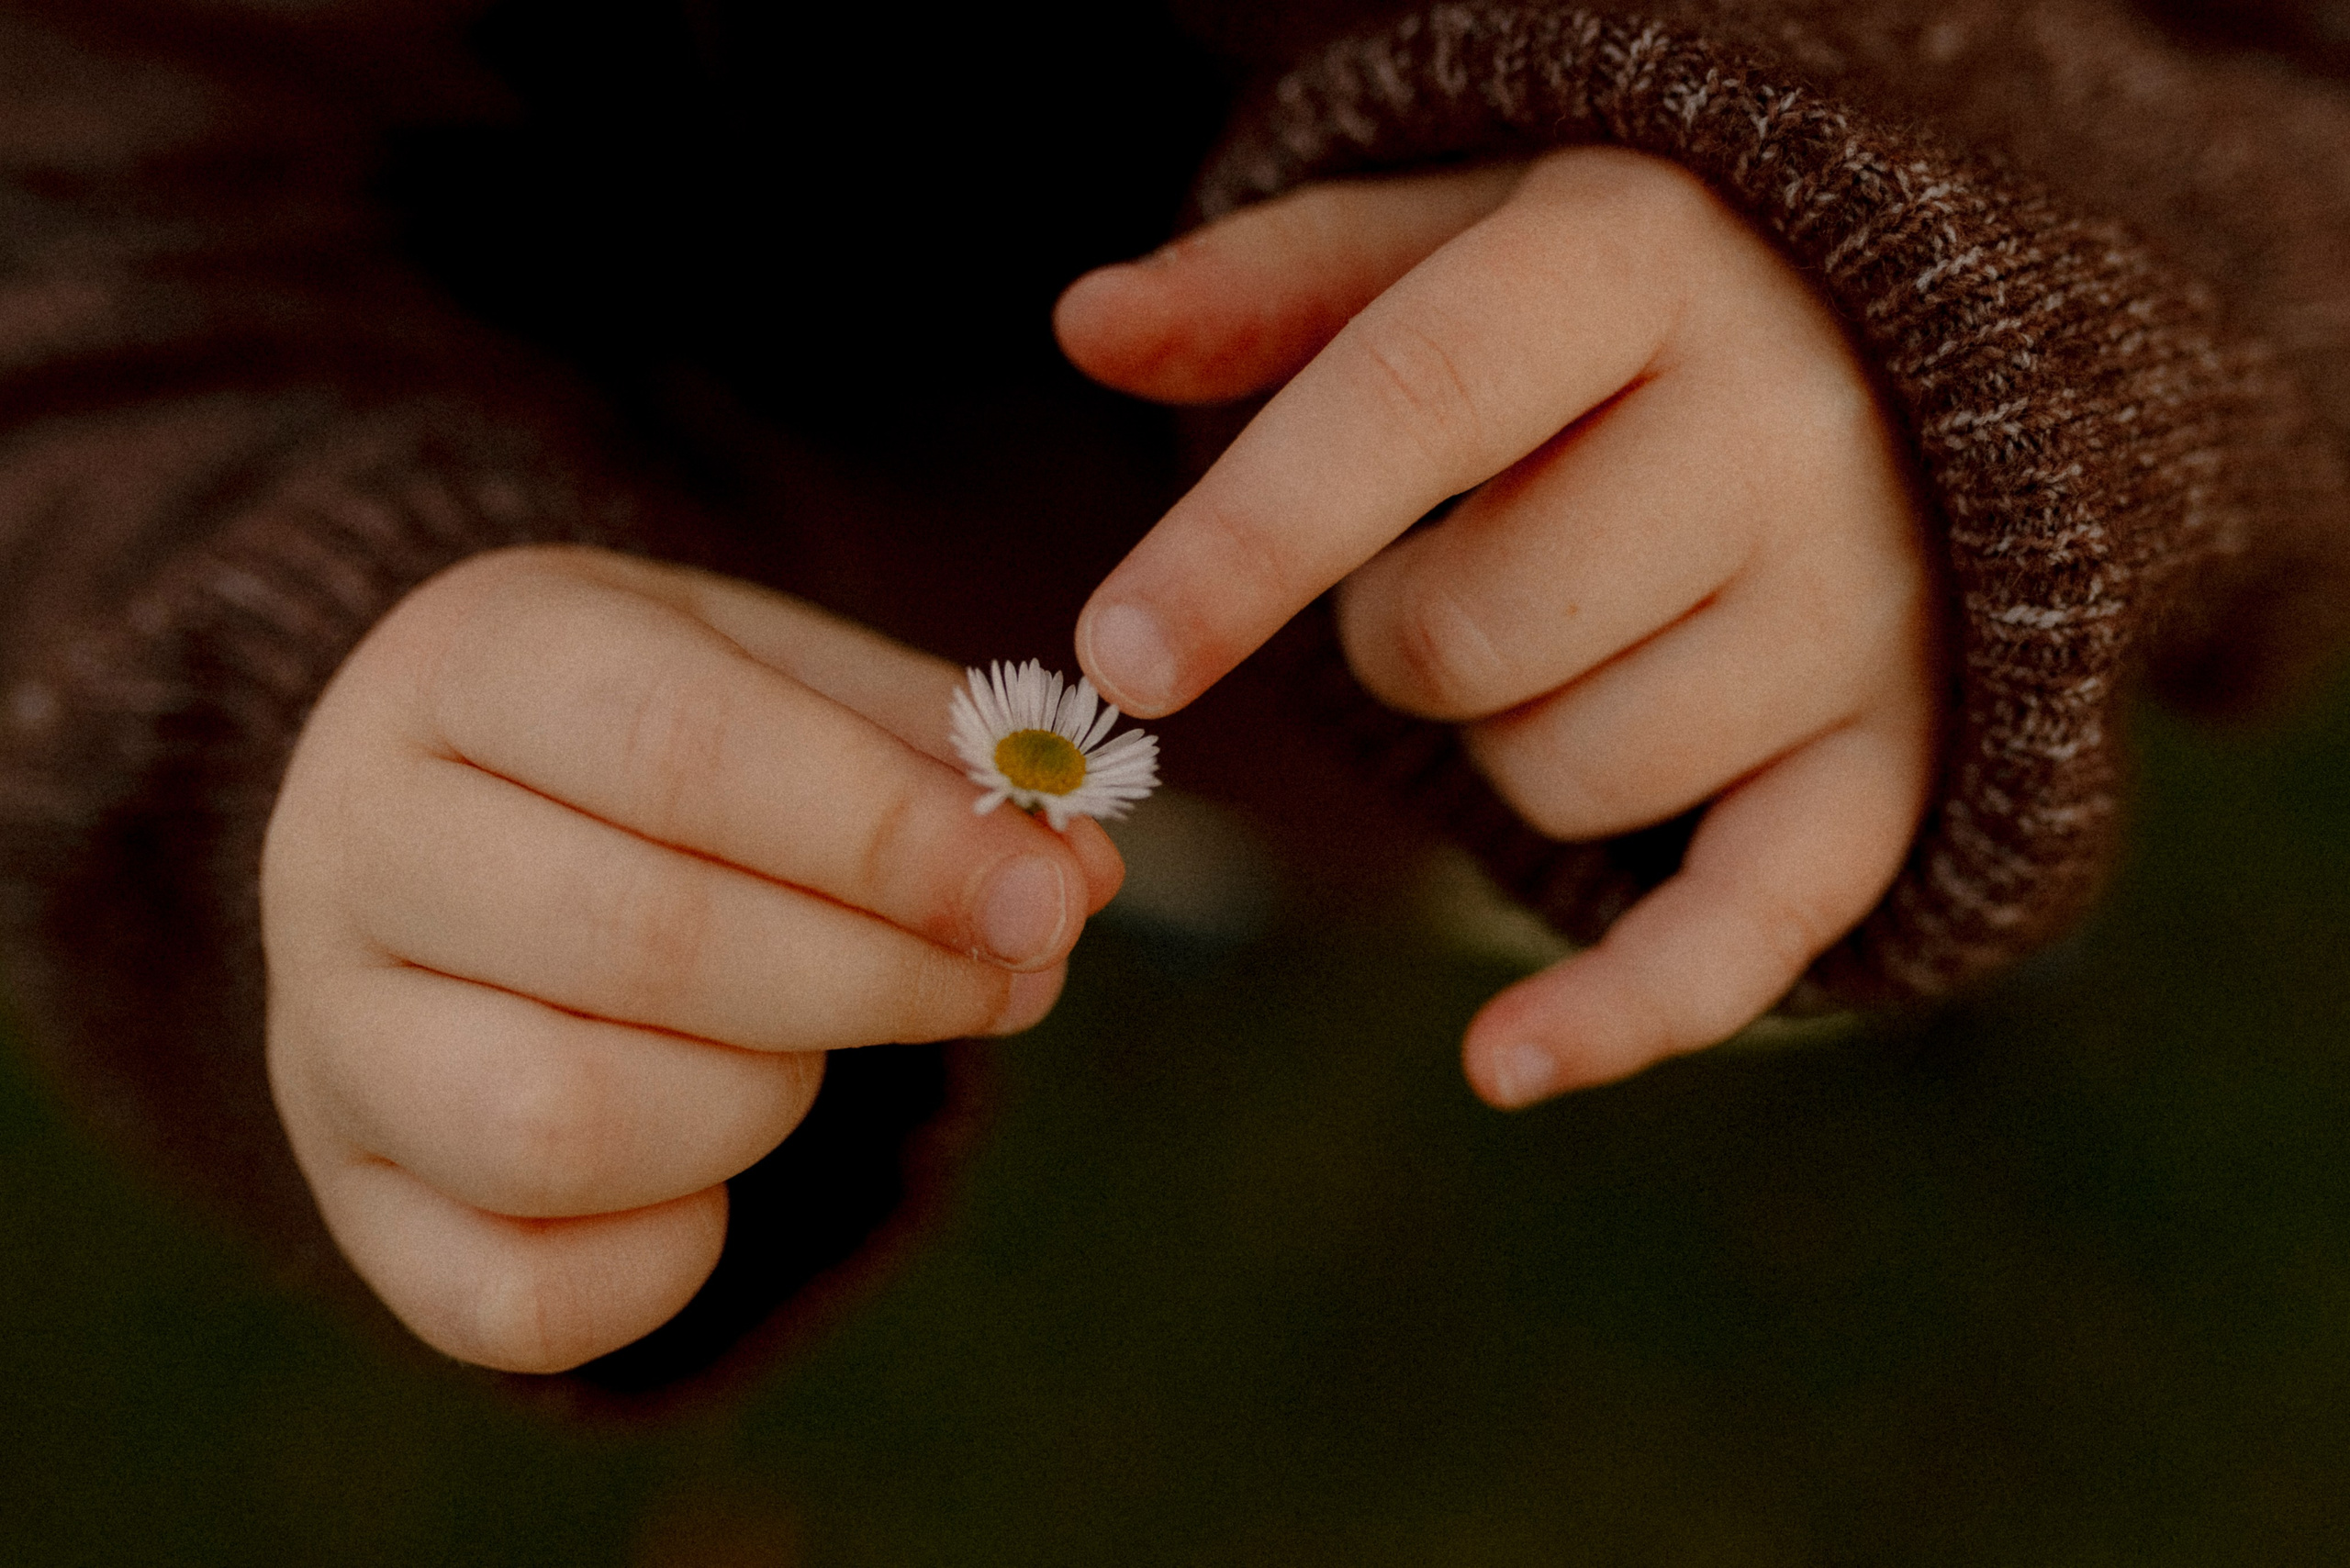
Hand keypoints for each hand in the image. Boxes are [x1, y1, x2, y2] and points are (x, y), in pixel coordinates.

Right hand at [262, 546, 1121, 1370]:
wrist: (455, 803)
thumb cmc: (660, 734)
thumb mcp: (789, 678)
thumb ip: (935, 762)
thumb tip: (1078, 878)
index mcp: (472, 663)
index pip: (683, 751)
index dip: (891, 838)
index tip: (1053, 892)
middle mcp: (352, 839)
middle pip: (641, 944)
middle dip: (879, 980)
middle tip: (1007, 973)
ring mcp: (325, 1030)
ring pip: (563, 1129)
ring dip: (762, 1106)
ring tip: (812, 1045)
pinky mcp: (349, 1190)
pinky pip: (514, 1299)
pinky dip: (664, 1265)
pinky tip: (718, 1175)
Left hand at [1056, 148, 1937, 1105]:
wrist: (1920, 345)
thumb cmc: (1623, 297)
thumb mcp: (1459, 235)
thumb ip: (1274, 286)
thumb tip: (1087, 326)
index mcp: (1638, 260)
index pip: (1412, 403)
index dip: (1251, 541)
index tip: (1120, 656)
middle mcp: (1782, 429)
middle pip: (1469, 633)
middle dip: (1392, 634)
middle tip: (1448, 561)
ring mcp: (1863, 609)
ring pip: (1565, 775)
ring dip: (1499, 737)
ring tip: (1572, 623)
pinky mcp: (1900, 756)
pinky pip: (1751, 926)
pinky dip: (1623, 1006)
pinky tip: (1504, 1063)